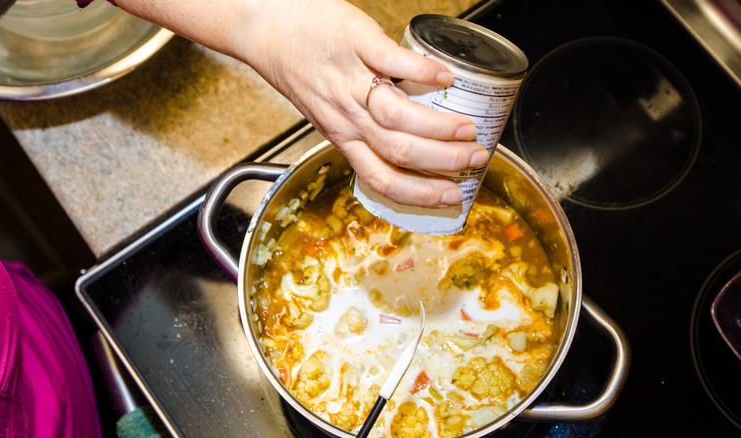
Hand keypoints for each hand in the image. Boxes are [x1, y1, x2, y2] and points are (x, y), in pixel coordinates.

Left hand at [112, 0, 486, 206]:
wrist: (265, 25)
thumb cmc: (296, 65)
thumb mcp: (327, 110)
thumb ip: (359, 127)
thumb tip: (403, 141)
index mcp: (342, 136)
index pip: (382, 178)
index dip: (420, 193)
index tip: (450, 196)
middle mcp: (345, 116)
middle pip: (399, 152)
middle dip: (444, 162)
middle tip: (475, 158)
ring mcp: (350, 80)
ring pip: (398, 116)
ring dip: (439, 127)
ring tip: (467, 127)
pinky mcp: (355, 42)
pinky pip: (393, 61)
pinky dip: (424, 72)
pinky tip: (446, 78)